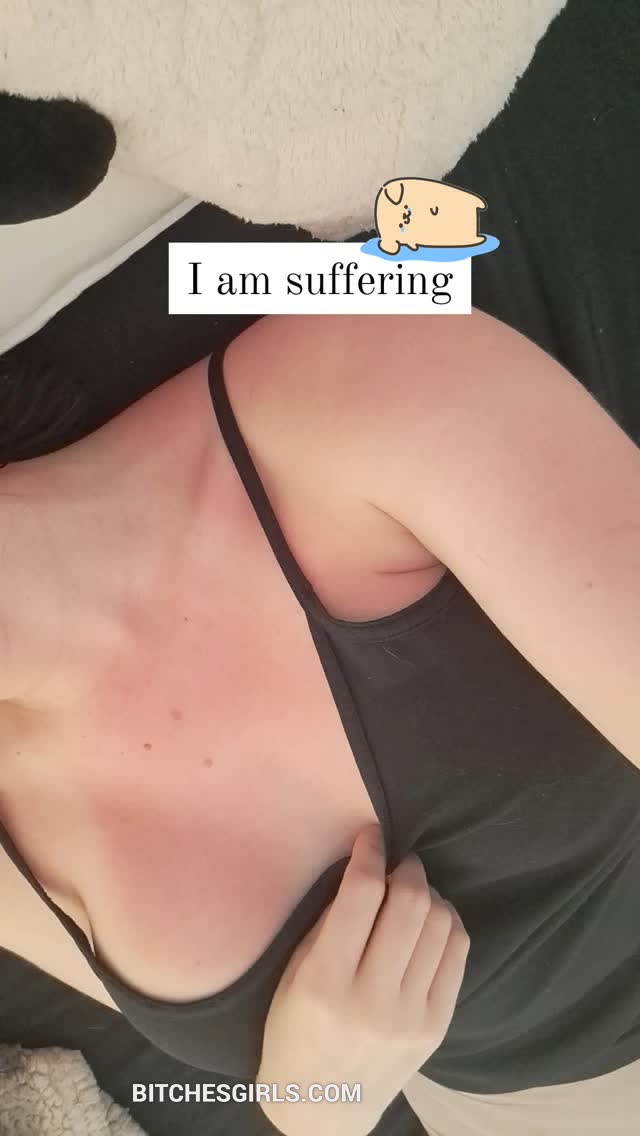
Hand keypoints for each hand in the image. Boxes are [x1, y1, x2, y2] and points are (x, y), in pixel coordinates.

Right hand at [256, 825, 469, 1135]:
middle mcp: (372, 998)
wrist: (323, 1108)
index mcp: (325, 981)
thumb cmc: (294, 1031)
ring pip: (440, 923)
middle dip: (406, 868)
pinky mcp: (437, 1025)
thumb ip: (330, 923)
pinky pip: (457, 952)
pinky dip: (447, 923)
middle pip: (410, 903)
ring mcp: (411, 1015)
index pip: (362, 895)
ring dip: (429, 894)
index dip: (370, 852)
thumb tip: (369, 868)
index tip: (371, 835)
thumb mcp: (294, 975)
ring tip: (413, 893)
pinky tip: (430, 920)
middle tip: (397, 863)